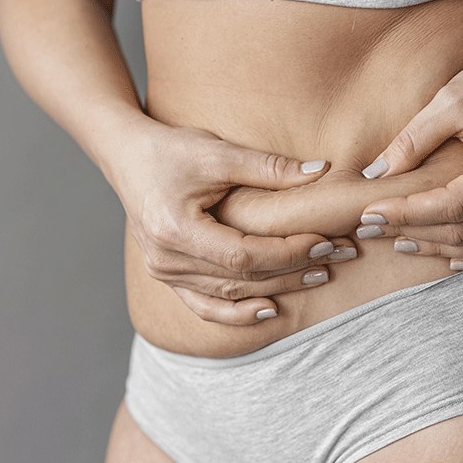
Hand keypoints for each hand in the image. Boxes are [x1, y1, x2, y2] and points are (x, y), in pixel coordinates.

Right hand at [106, 118, 356, 324]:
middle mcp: (166, 260)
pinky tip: (269, 309)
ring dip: (276, 289)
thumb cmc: (171, 149)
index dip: (288, 253)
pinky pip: (204, 305)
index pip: (244, 256)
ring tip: (318, 276)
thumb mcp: (219, 153)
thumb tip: (323, 171)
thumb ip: (270, 167)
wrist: (126, 156)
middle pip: (241, 279)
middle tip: (336, 258)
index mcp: (176, 230)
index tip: (325, 240)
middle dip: (293, 270)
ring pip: (228, 294)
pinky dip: (236, 313)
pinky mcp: (167, 275)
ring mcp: (164, 272)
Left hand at [358, 42, 462, 274]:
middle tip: (373, 228)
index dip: (407, 213)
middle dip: (414, 232)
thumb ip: (413, 139)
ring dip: (440, 250)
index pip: (453, 204)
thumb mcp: (452, 99)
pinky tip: (449, 259)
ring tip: (400, 242)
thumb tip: (374, 175)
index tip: (371, 212)